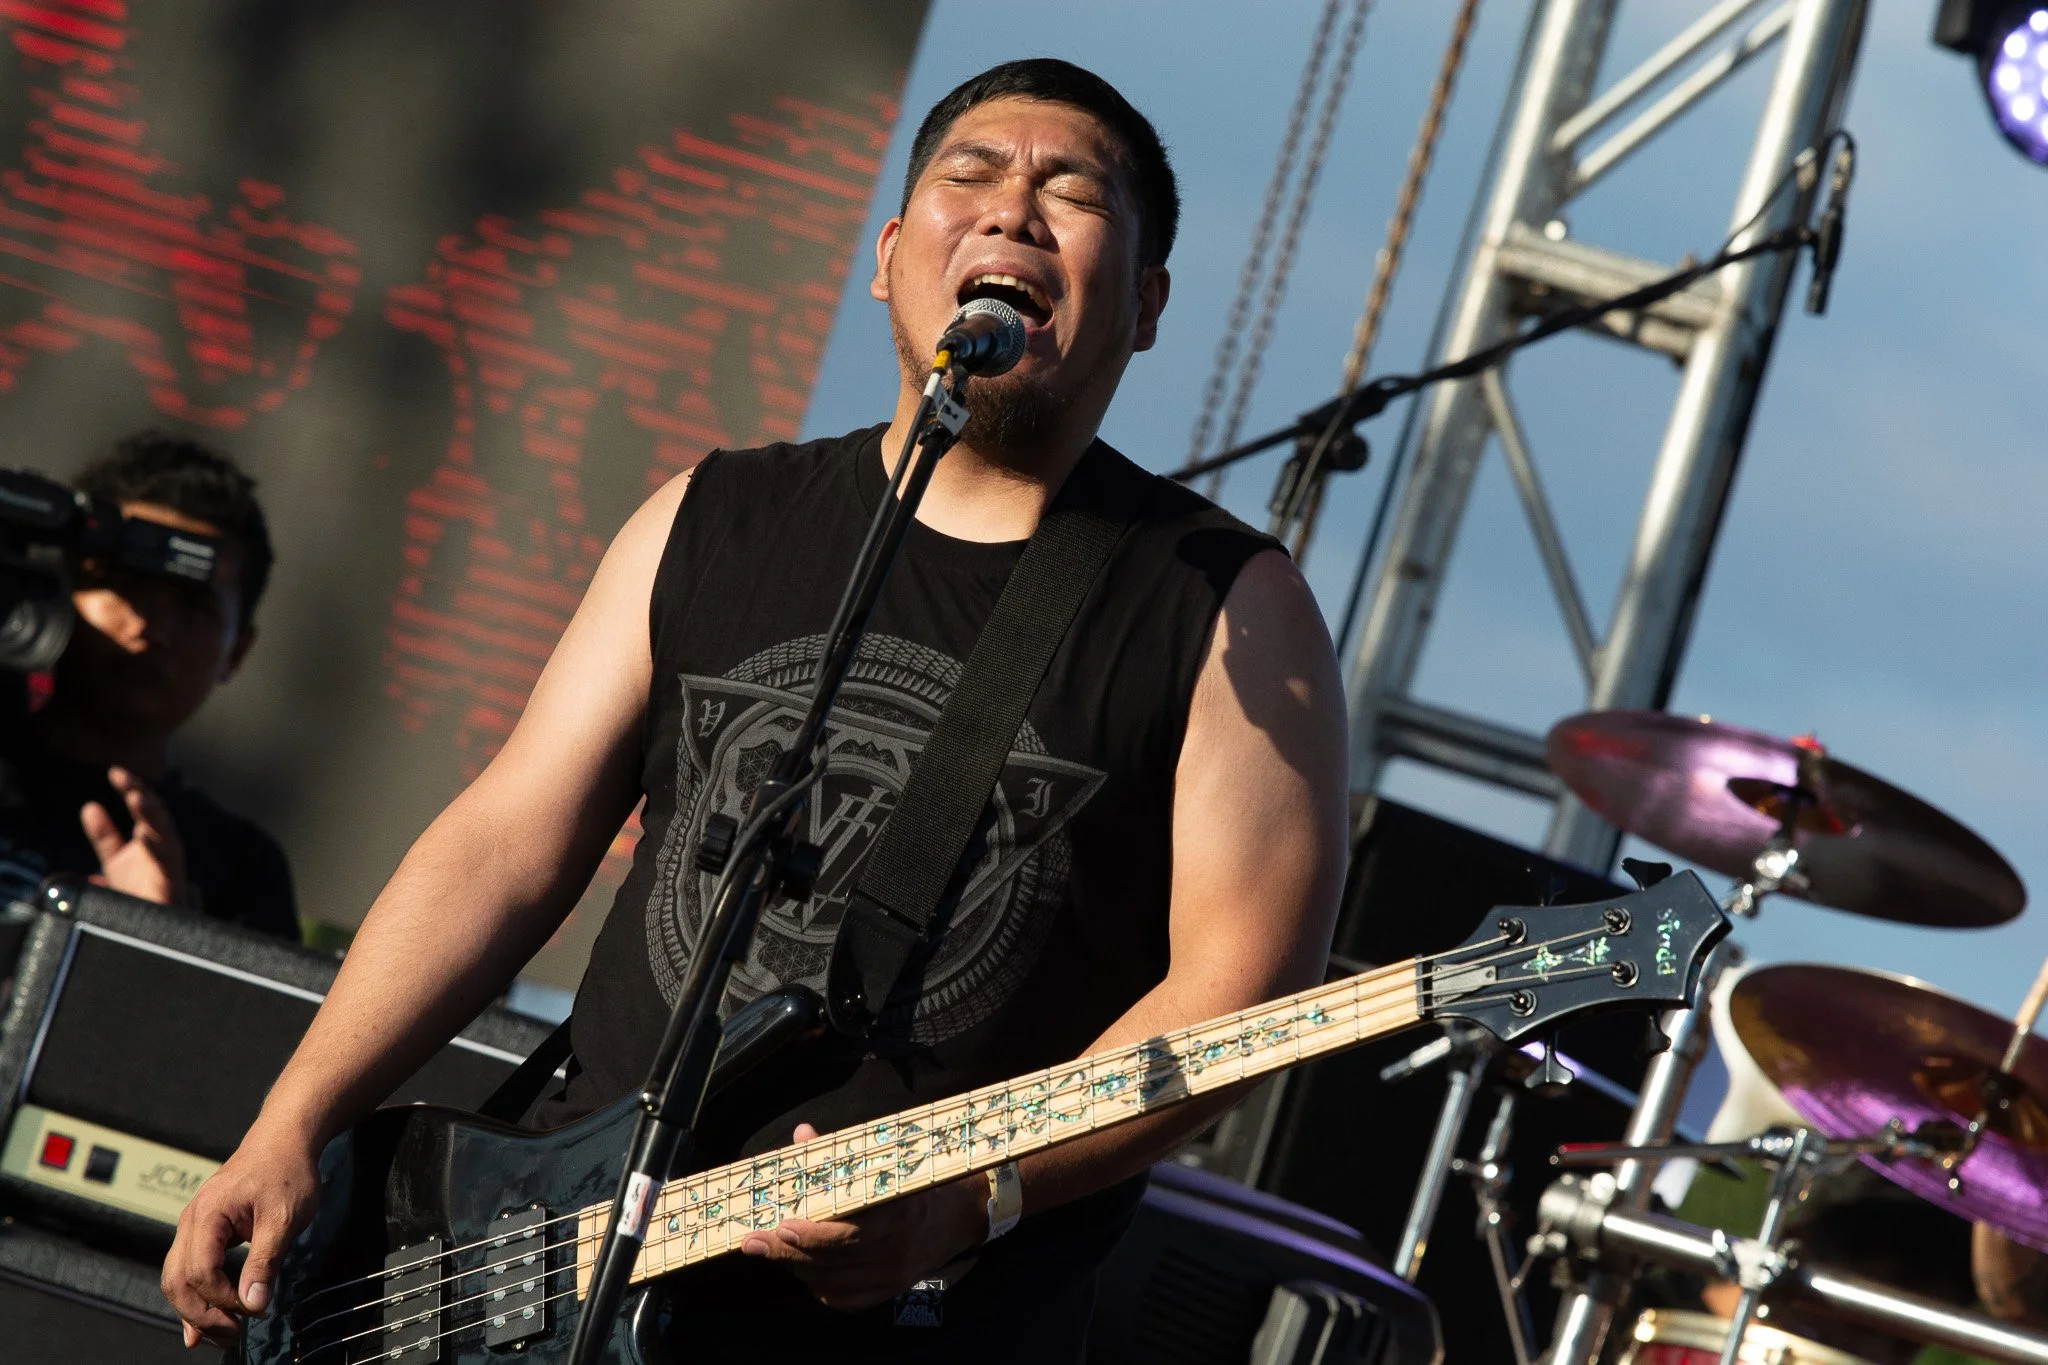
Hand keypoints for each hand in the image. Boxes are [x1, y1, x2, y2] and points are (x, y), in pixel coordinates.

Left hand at [82, 766, 186, 904]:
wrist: (148, 934)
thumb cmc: (139, 894)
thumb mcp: (116, 861)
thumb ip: (105, 836)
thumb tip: (90, 806)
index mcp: (154, 838)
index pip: (144, 807)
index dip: (131, 788)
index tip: (115, 772)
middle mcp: (165, 848)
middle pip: (156, 816)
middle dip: (142, 796)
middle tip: (123, 778)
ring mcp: (170, 867)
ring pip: (166, 835)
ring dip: (153, 815)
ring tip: (137, 797)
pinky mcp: (171, 887)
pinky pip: (167, 867)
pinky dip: (158, 852)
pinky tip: (145, 839)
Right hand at [162, 1127, 320, 1347]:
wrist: (286, 1139)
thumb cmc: (287, 1170)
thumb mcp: (284, 1217)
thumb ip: (266, 1261)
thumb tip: (254, 1303)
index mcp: (207, 1215)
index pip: (201, 1272)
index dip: (224, 1299)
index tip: (253, 1312)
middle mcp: (192, 1221)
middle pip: (177, 1281)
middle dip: (201, 1315)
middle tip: (232, 1336)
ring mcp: (194, 1226)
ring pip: (177, 1278)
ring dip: (196, 1310)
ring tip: (223, 1335)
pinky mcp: (204, 1231)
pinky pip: (189, 1269)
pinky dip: (196, 1296)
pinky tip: (202, 1323)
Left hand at [740, 1122, 987, 1310]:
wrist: (962, 1215)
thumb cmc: (920, 1180)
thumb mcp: (889, 1160)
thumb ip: (841, 1153)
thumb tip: (802, 1135)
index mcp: (900, 1214)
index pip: (851, 1233)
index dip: (814, 1234)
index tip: (783, 1223)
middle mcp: (896, 1252)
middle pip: (832, 1260)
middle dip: (787, 1250)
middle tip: (754, 1241)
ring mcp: (892, 1277)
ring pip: (832, 1282)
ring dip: (797, 1266)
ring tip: (772, 1248)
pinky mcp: (888, 1292)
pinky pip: (843, 1298)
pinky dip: (817, 1284)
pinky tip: (802, 1267)